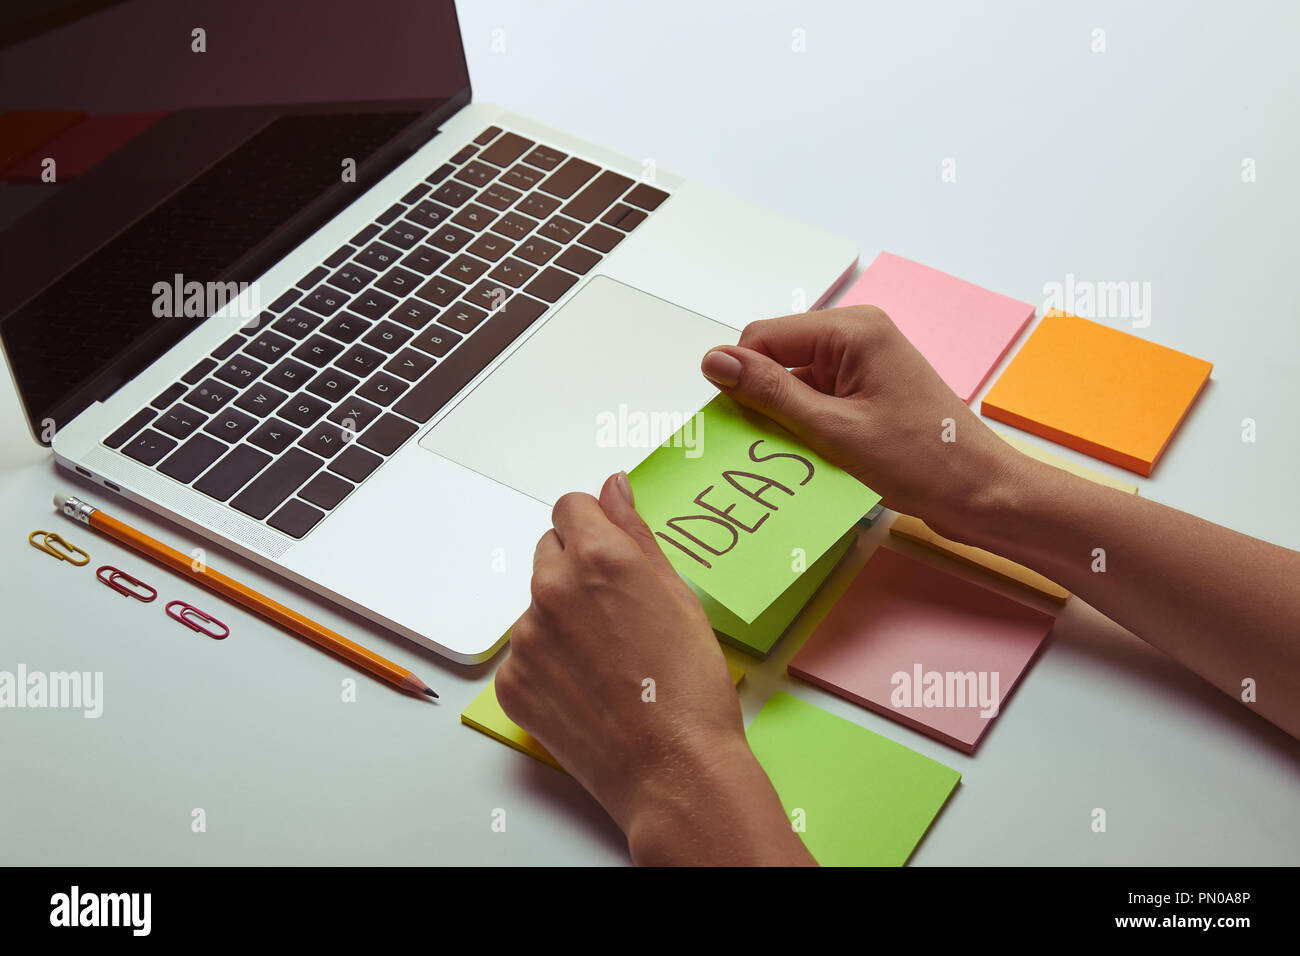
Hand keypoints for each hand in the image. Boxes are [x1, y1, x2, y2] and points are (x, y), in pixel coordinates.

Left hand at [497, 473, 810, 863]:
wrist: (674, 771)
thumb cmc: (690, 688)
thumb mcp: (679, 596)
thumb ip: (636, 533)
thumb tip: (614, 487)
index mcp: (598, 559)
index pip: (571, 508)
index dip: (596, 528)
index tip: (612, 555)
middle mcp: (552, 589)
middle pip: (550, 551)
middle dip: (578, 570)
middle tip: (618, 616)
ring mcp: (526, 639)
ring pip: (538, 605)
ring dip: (563, 619)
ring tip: (609, 661)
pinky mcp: (512, 682)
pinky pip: (525, 653)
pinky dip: (550, 664)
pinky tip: (588, 688)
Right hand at [699, 305, 1022, 541]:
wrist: (983, 495)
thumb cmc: (923, 461)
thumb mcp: (832, 429)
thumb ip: (769, 393)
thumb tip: (715, 362)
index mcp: (852, 330)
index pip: (763, 337)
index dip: (741, 378)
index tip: (735, 422)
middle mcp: (858, 337)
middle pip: (778, 359)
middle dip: (766, 402)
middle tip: (775, 446)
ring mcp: (865, 365)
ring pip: (795, 385)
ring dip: (789, 422)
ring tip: (807, 457)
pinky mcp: (869, 393)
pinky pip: (818, 402)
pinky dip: (810, 430)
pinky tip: (821, 460)